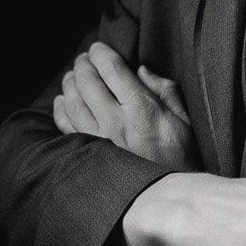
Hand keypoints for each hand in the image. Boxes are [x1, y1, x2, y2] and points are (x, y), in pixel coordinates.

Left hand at [53, 42, 200, 170]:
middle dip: (83, 64)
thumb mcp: (184, 120)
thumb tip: (142, 71)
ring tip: (73, 75)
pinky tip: (63, 101)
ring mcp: (98, 140)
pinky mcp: (88, 155)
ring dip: (70, 83)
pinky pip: (65, 126)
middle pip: (88, 81)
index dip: (101, 53)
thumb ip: (165, 90)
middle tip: (84, 58)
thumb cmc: (181, 158)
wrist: (166, 197)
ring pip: (73, 101)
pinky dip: (61, 109)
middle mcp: (115, 121)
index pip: (112, 69)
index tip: (98, 48)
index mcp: (141, 108)